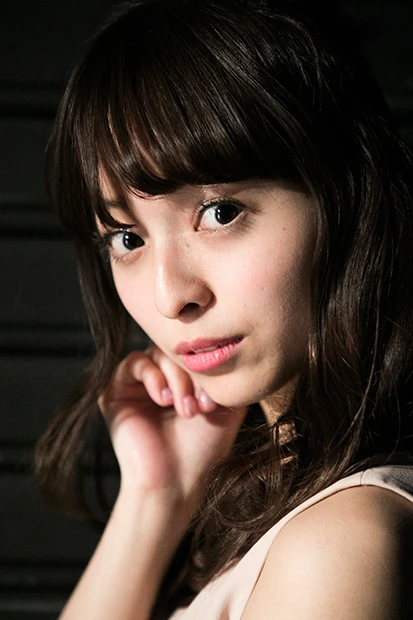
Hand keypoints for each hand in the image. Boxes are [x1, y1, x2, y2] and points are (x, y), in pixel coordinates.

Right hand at [98, 346, 246, 512]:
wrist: (176, 481)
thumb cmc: (202, 448)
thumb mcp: (226, 405)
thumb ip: (227, 375)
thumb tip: (228, 346)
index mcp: (184, 378)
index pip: (194, 351)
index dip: (206, 367)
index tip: (214, 401)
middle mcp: (161, 377)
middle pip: (175, 349)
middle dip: (191, 374)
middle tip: (200, 405)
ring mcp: (137, 384)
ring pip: (156, 353)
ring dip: (175, 378)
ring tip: (184, 409)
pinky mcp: (116, 391)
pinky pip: (133, 363)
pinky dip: (152, 376)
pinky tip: (163, 399)